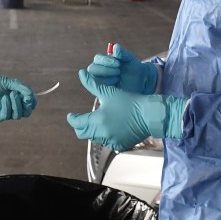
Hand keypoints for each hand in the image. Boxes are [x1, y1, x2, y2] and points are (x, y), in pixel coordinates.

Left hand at [0, 71, 36, 121]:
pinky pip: (6, 116)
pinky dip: (7, 107)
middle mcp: (11, 106)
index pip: (29, 104)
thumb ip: (20, 87)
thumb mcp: (7, 81)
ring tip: (10, 93)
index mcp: (15, 97)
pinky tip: (4, 98)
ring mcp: (3, 112)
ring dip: (16, 104)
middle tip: (21, 95)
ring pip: (17, 115)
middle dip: (25, 105)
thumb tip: (31, 94)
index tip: (29, 96)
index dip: (31, 102)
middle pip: (25, 112)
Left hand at [66, 70, 186, 150]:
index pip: (77, 123)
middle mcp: (102, 134)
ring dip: (93, 131)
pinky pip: (106, 143)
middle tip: (81, 119)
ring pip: (94, 138)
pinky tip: (109, 128)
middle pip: (82, 133)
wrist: (149, 115)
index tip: (71, 115)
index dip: (72, 118)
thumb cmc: (129, 101)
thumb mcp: (109, 92)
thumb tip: (81, 74)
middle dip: (80, 126)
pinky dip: (104, 136)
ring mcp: (111, 141)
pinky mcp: (120, 145)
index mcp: (97, 120)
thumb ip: (92, 85)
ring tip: (97, 121)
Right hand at [86, 43, 158, 94]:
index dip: (105, 60)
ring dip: (105, 79)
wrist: (141, 83)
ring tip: (117, 79)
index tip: (117, 63)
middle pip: (92, 68)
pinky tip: (115, 85)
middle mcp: (99, 70)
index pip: (98, 59)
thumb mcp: (130, 61)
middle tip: (118, 72)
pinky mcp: (101, 92)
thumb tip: (115, 46)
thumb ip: (123, 54)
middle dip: (105, 70)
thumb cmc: (134, 69)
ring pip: (93, 79)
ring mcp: (99, 82)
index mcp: (104, 61)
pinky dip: (106, 86)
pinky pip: (96, 89)